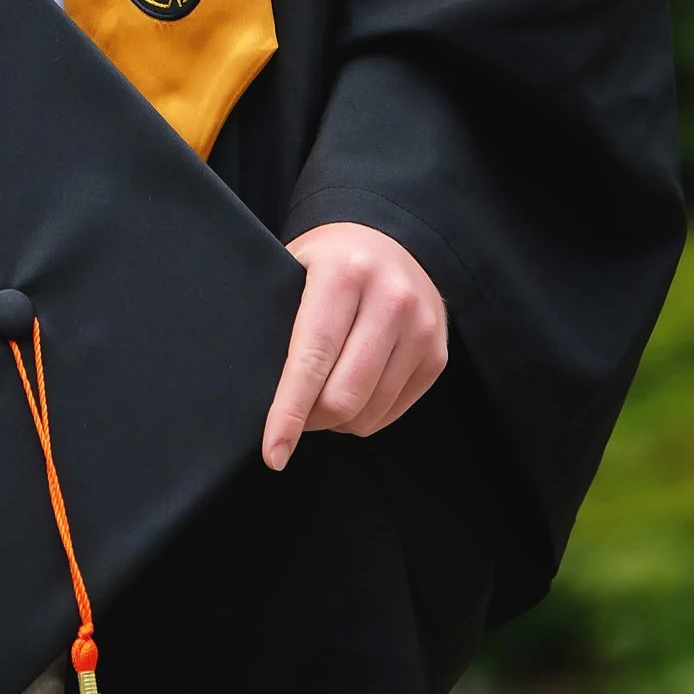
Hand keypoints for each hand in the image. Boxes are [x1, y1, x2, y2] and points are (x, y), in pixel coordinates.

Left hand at [262, 223, 446, 466]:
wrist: (389, 240)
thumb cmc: (329, 262)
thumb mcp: (295, 270)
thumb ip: (280, 321)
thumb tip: (256, 390)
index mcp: (343, 274)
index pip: (311, 360)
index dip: (288, 413)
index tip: (273, 453)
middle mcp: (390, 299)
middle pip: (344, 397)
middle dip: (310, 421)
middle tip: (292, 413)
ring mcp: (420, 328)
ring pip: (369, 413)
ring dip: (337, 421)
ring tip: (320, 397)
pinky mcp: (437, 354)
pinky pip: (392, 412)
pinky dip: (364, 416)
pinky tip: (351, 391)